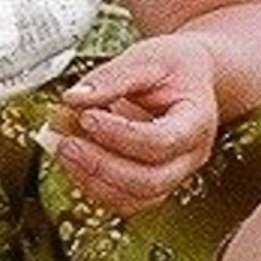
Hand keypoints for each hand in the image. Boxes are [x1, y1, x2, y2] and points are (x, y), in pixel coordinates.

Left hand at [51, 33, 220, 213]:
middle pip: (149, 181)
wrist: (188, 79)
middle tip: (66, 142)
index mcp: (197, 121)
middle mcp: (189, 156)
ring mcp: (171, 175)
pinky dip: (91, 185)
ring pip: (133, 200)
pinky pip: (121, 201)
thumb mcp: (146, 59)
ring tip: (64, 148)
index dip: (119, 134)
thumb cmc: (172, 69)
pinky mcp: (149, 184)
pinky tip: (73, 160)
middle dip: (100, 166)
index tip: (86, 116)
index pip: (162, 141)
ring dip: (91, 180)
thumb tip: (73, 99)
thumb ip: (111, 78)